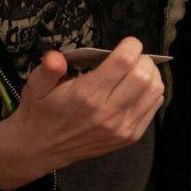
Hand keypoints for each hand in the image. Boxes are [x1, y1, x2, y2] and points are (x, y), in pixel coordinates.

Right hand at [0, 38, 164, 190]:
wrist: (43, 148)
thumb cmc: (42, 110)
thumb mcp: (36, 85)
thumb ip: (48, 69)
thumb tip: (55, 58)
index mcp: (86, 95)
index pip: (124, 62)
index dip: (132, 46)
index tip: (128, 43)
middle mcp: (108, 112)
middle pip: (144, 76)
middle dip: (144, 59)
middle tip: (134, 56)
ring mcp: (122, 127)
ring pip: (154, 91)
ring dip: (152, 74)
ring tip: (139, 69)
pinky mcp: (130, 137)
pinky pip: (154, 107)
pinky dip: (153, 92)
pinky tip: (139, 88)